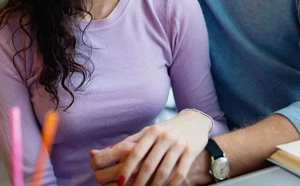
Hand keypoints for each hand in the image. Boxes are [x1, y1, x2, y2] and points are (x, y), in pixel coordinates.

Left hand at [93, 110, 211, 185]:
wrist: (194, 121)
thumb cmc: (166, 129)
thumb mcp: (148, 131)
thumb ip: (130, 142)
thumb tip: (105, 152)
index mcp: (151, 132)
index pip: (135, 153)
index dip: (126, 168)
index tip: (119, 182)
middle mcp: (164, 137)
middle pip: (149, 164)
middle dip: (139, 181)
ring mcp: (178, 145)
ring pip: (164, 171)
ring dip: (155, 185)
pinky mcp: (190, 152)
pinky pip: (180, 173)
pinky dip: (171, 185)